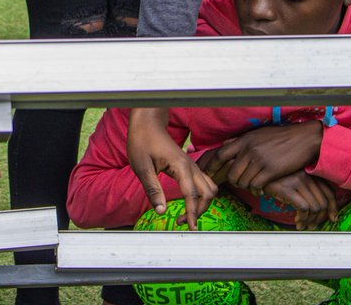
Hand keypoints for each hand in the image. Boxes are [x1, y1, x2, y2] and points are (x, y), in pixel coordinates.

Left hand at [128, 107, 217, 230]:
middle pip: (208, 193)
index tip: (190, 228)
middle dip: (199, 211)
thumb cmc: (142, 141)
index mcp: (181, 166)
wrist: (147, 122)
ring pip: (209, 188)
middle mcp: (191, 166)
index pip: (192, 195)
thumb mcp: (142, 167)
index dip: (192, 213)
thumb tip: (160, 211)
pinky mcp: (189, 165)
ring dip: (202, 203)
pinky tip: (188, 201)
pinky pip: (203, 182)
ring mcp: (192, 165)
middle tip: (182, 223)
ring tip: (186, 214)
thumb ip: (152, 189)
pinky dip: (201, 195)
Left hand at [198, 120, 323, 194]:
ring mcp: (260, 160)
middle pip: (231, 173)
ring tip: (253, 186)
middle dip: (234, 182)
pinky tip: (262, 189)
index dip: (212, 166)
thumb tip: (226, 144)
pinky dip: (257, 190)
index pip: (220, 154)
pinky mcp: (271, 170)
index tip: (208, 174)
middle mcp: (249, 149)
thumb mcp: (259, 134)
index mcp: (245, 140)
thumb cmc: (281, 137)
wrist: (304, 139)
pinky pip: (255, 186)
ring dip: (247, 187)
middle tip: (240, 184)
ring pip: (242, 182)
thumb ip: (243, 141)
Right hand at [261, 171, 338, 230]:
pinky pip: (303, 208)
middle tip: (312, 226)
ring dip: (310, 221)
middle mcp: (306, 175)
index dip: (333, 208)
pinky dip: (303, 219)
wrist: (255, 173)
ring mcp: (297, 181)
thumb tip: (319, 209)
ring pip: (314, 207)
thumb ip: (307, 189)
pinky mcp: (287, 188)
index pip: (329, 192)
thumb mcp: (293, 181)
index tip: (333, 218)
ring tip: (303, 225)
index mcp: (310, 173)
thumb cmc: (274, 179)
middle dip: (319, 219)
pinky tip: (297, 222)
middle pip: (323, 203)